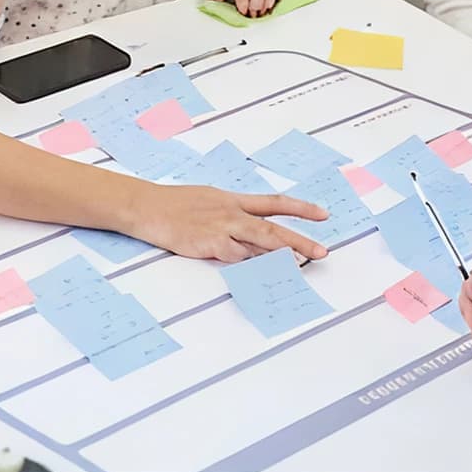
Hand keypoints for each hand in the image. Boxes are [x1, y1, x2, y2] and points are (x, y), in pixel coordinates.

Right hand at [128, 184, 328, 262]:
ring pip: (259, 242)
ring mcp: (221, 228)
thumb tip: (249, 228)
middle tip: (322, 251)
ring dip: (281, 254)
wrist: (148, 206)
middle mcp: (232, 212)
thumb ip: (231, 213)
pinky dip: (251, 264)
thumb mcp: (208, 200)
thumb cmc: (174, 204)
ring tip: (301, 263)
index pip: (274, 203)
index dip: (300, 208)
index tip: (322, 214)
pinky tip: (263, 271)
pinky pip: (236, 256)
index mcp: (233, 200)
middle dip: (300, 240)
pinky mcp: (209, 244)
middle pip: (273, 227)